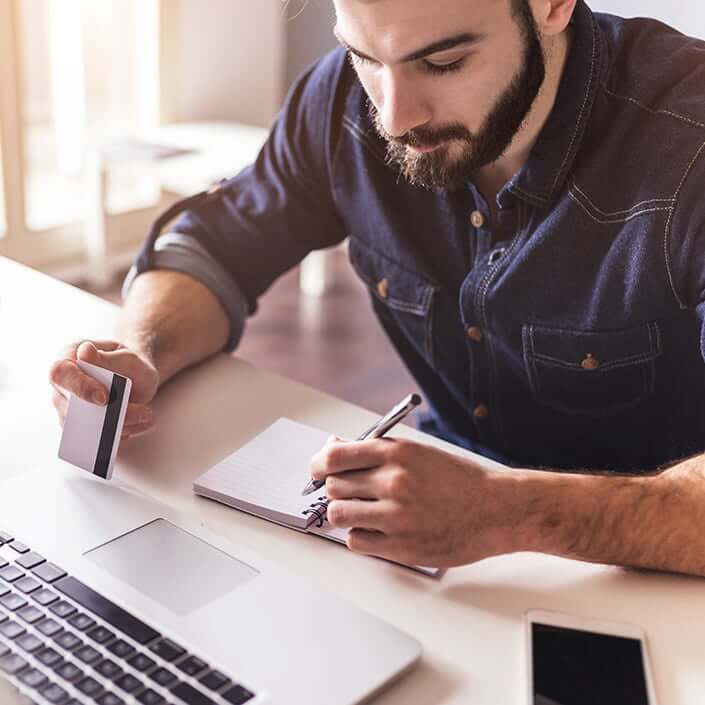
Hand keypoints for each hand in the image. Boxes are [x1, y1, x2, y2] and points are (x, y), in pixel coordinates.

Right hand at [50, 340, 158, 439]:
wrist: (136, 377)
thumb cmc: (128, 364)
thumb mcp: (127, 356)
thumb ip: (108, 357)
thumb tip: (85, 351)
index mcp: (67, 358)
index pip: (61, 373)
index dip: (80, 387)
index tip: (104, 398)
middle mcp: (62, 385)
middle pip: (70, 406)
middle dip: (107, 414)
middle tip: (139, 412)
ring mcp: (69, 408)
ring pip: (84, 426)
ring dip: (119, 425)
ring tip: (145, 415)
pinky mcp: (81, 427)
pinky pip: (96, 438)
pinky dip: (120, 433)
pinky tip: (139, 423)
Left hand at [310, 437, 515, 567]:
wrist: (496, 509)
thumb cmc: (459, 479)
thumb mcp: (417, 452)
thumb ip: (376, 451)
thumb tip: (334, 448)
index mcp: (396, 454)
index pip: (334, 457)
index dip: (318, 464)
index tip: (318, 470)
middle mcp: (393, 482)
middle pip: (333, 486)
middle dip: (337, 489)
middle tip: (350, 492)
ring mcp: (396, 516)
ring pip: (339, 514)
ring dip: (344, 513)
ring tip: (361, 512)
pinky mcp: (401, 546)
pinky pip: (356, 542)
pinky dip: (359, 536)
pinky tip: (375, 530)